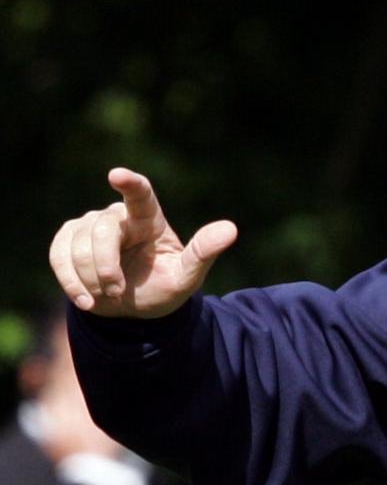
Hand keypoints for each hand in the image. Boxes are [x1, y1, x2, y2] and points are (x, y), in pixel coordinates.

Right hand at [49, 167, 237, 317]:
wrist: (133, 309)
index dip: (130, 184)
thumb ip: (203, 253)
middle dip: (105, 266)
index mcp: (149, 219)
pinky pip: (58, 255)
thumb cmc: (163, 287)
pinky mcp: (67, 240)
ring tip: (107, 297)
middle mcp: (118, 217)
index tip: (117, 175)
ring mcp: (89, 226)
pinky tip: (86, 300)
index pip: (141, 195)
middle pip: (102, 231)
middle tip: (118, 292)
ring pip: (77, 246)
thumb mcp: (186, 277)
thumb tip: (230, 229)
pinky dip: (69, 281)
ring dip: (89, 278)